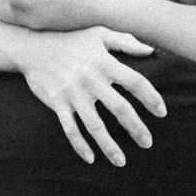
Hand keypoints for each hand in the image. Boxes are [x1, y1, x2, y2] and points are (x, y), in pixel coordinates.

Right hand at [23, 27, 164, 166]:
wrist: (33, 47)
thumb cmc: (71, 39)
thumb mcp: (99, 34)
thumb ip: (125, 41)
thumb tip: (150, 51)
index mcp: (104, 63)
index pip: (135, 82)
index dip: (151, 98)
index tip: (162, 113)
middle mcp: (91, 80)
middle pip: (119, 108)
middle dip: (136, 128)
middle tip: (148, 143)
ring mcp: (73, 93)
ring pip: (95, 125)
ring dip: (109, 145)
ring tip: (122, 161)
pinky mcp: (57, 103)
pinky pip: (70, 128)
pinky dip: (80, 145)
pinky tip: (90, 158)